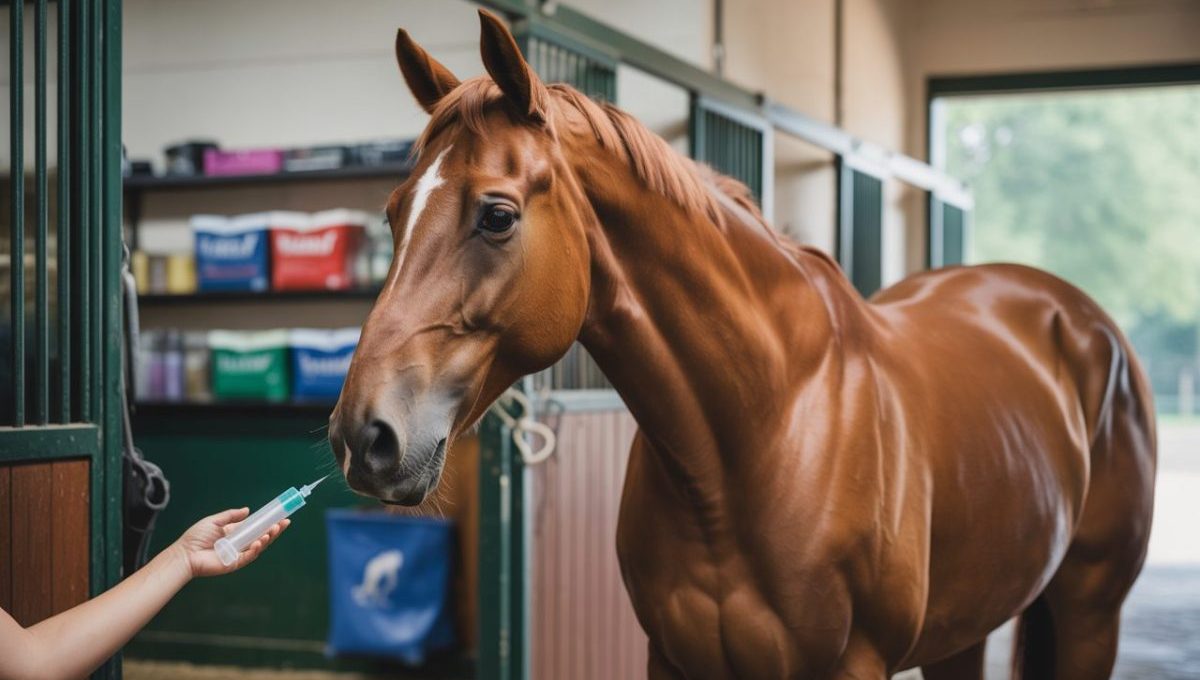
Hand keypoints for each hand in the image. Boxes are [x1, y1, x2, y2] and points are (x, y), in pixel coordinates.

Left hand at [172, 508, 289, 577]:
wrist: (184, 554)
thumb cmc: (195, 538)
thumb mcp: (214, 521)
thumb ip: (230, 516)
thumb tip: (247, 510)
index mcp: (235, 534)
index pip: (256, 528)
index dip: (268, 523)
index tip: (280, 517)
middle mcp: (239, 544)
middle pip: (262, 537)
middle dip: (274, 531)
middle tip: (284, 523)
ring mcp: (238, 554)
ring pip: (259, 547)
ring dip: (268, 539)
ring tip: (273, 530)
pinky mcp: (234, 563)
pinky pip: (249, 556)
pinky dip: (256, 549)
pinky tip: (259, 541)